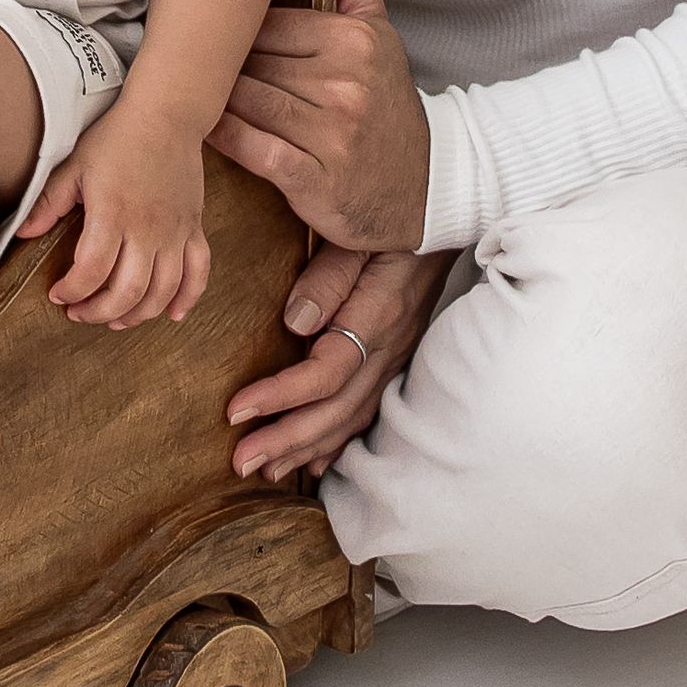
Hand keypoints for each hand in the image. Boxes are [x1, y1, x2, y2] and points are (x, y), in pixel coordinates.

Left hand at [20, 98, 210, 329]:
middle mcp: (147, 227)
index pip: (92, 270)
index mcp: (113, 213)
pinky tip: (172, 314)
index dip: (73, 291)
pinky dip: (188, 298)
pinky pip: (199, 272)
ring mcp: (174, 230)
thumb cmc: (117, 137)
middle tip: (80, 314)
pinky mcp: (193, 227)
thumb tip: (21, 235)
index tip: (58, 296)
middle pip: (128, 291)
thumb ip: (48, 203)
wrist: (166, 114)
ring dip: (138, 314)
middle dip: (100, 312)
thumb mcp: (75, 165)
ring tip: (116, 319)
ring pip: (163, 290)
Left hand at [207, 0, 430, 251]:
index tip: (225, 41)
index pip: (267, 23)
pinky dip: (223, 137)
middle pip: (251, 61)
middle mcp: (345, 81)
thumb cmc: (384, 96)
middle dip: (226, 67)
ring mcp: (329, 132)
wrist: (421, 183)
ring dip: (217, 100)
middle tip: (203, 70)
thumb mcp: (374, 23)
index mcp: (355, 38)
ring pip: (243, 101)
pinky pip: (247, 147)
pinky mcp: (311, 178)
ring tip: (200, 97)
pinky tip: (209, 130)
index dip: (241, 34)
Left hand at [226, 241, 452, 481]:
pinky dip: (340, 442)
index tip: (236, 410)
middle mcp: (390, 347)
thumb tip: (295, 324)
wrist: (450, 216)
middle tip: (239, 461)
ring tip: (266, 469)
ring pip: (352, 418)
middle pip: (337, 409)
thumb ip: (327, 277)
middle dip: (287, 440)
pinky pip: (368, 412)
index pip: (326, 372)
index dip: (280, 396)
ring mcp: (397, 357)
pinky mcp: (398, 358)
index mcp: (378, 317)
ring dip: (308, 448)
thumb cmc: (394, 221)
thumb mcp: (358, 235)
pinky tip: (317, 461)